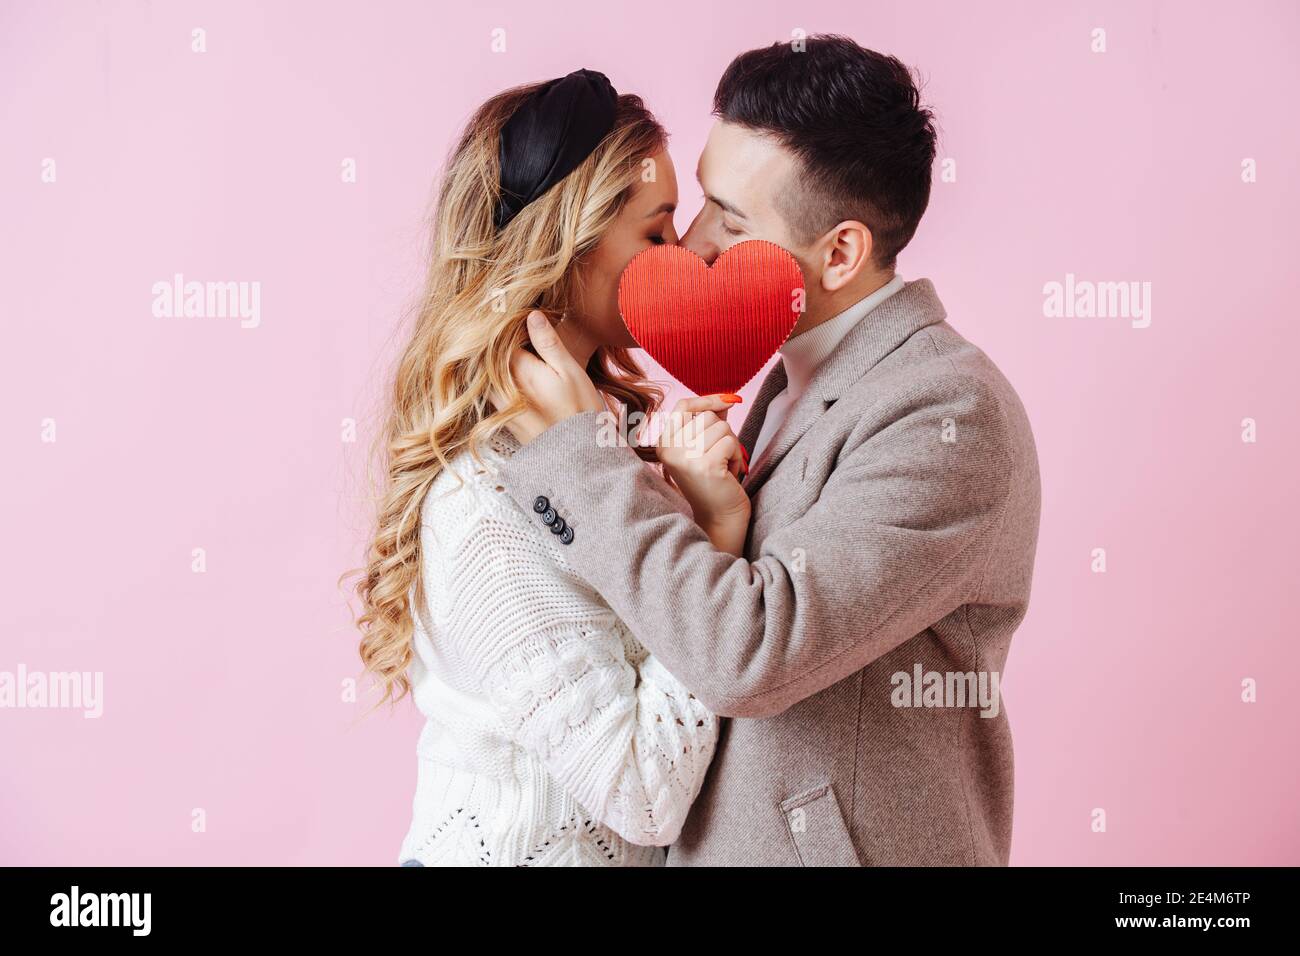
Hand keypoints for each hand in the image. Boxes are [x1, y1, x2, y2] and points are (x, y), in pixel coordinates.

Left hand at [498, 311, 604, 443]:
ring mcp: (498, 404)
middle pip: (487, 355)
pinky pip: (491, 389)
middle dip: (497, 341)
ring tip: (518, 350)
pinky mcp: (502, 417)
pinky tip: (517, 374)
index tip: (517, 315)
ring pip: (487, 373)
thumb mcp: (569, 371)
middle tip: (514, 329)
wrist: (576, 457)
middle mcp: (500, 387)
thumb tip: (531, 316)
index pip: (499, 337)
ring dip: (496, 360)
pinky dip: (498, 377)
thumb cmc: (579, 411)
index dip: (508, 324)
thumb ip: (548, 343)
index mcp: (517, 370)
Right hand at [656, 395, 751, 554]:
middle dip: (722, 432)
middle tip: (718, 456)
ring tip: (722, 466)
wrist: (719, 516)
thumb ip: (710, 421)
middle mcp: (669, 450)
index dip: (707, 400)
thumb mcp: (704, 446)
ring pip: (721, 427)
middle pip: (706, 416)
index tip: (729, 401)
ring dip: (729, 445)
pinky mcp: (705, 465)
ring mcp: (685, 458)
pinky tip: (727, 473)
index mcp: (664, 443)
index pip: (683, 406)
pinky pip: (730, 442)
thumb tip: (727, 399)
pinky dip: (735, 456)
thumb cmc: (714, 480)